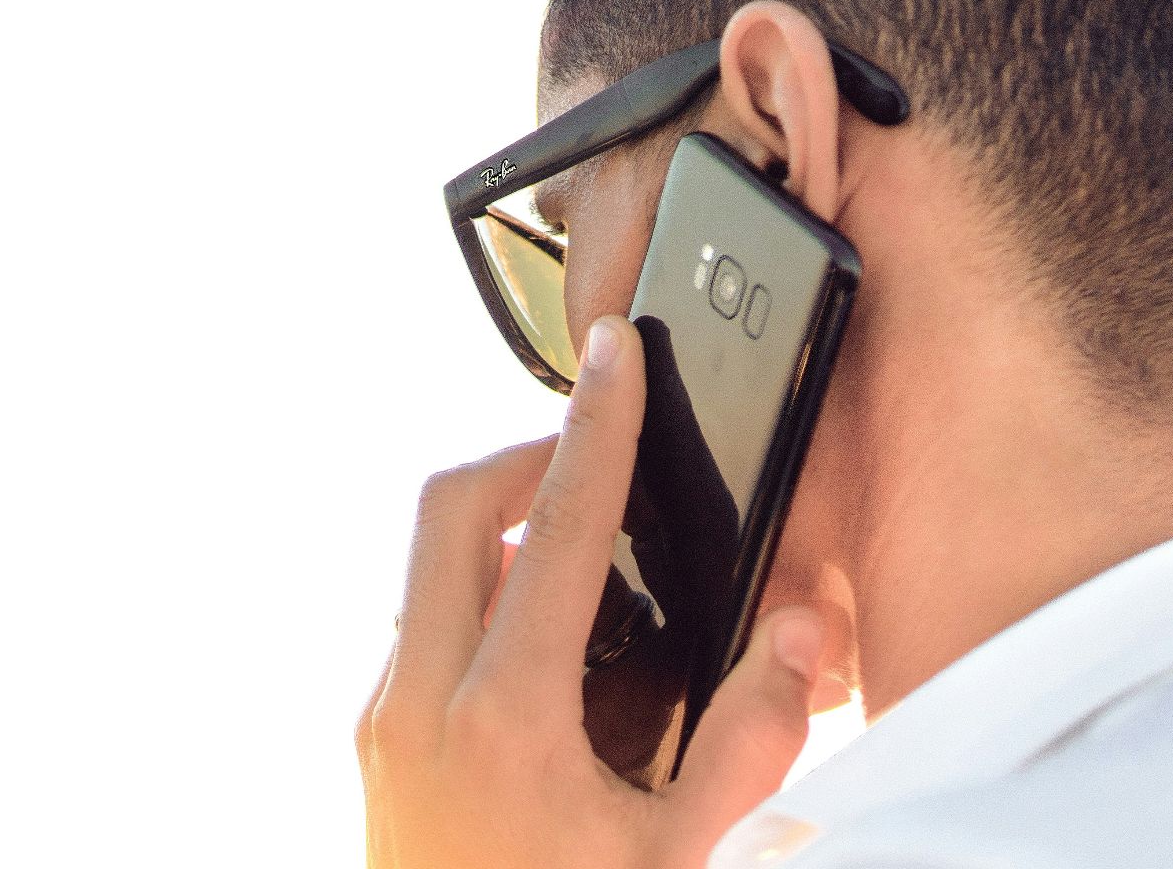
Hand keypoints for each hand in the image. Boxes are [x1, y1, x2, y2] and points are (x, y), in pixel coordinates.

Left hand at [358, 314, 826, 868]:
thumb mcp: (678, 857)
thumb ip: (750, 741)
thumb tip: (797, 635)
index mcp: (505, 716)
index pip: (558, 528)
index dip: (598, 427)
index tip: (617, 354)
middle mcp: (422, 700)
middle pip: (448, 508)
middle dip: (524, 458)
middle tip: (596, 464)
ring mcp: (385, 721)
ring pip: (424, 564)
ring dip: (497, 528)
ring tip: (580, 552)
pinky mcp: (374, 744)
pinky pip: (418, 621)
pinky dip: (475, 590)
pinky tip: (542, 643)